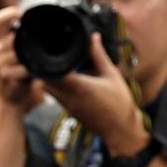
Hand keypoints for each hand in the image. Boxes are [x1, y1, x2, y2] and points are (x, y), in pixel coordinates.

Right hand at [0, 8, 45, 115]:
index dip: (8, 14)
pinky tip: (32, 71)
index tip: (20, 14)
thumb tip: (39, 24)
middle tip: (35, 41)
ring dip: (26, 54)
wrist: (13, 98)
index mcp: (0, 42)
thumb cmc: (20, 75)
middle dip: (22, 37)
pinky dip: (28, 68)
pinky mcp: (5, 74)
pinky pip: (20, 66)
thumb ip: (25, 40)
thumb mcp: (23, 53)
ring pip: (15, 50)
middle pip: (9, 35)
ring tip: (34, 59)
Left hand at [46, 31, 143, 150]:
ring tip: (59, 66)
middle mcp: (70, 98)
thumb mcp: (112, 75)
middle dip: (46, 68)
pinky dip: (56, 87)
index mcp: (81, 87)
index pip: (54, 72)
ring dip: (50, 78)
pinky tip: (65, 79)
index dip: (50, 61)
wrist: (121, 130)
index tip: (52, 50)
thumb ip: (99, 55)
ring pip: (48, 89)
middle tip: (53, 55)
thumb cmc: (119, 102)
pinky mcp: (69, 112)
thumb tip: (94, 36)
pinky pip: (56, 96)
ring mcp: (68, 107)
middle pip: (45, 80)